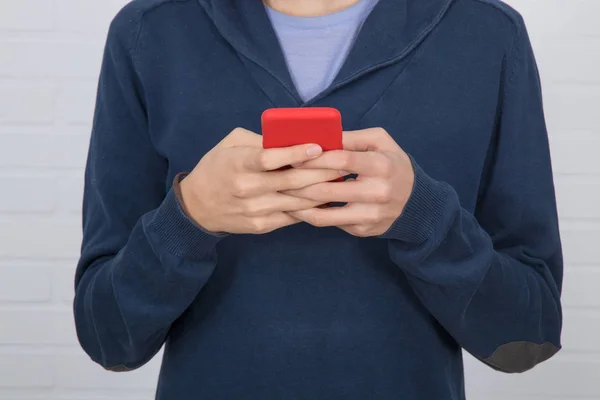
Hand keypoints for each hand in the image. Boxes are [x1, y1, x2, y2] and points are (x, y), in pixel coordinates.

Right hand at [180, 128, 343, 233]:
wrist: (197, 207)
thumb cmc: (217, 168)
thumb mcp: (230, 144)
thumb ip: (259, 141)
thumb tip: (292, 137)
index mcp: (238, 164)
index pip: (269, 158)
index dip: (295, 153)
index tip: (318, 147)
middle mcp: (247, 189)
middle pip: (291, 181)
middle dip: (321, 172)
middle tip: (343, 163)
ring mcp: (256, 210)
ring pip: (297, 201)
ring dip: (322, 191)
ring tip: (341, 179)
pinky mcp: (262, 226)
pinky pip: (293, 216)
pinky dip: (311, 207)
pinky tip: (326, 198)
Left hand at [284, 128, 414, 236]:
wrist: (416, 202)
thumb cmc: (393, 164)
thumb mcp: (381, 142)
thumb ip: (352, 138)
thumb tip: (320, 137)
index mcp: (382, 165)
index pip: (341, 161)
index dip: (314, 159)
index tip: (293, 158)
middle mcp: (377, 193)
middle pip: (328, 190)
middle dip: (299, 185)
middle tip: (279, 179)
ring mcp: (370, 216)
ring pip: (325, 215)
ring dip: (299, 206)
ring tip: (282, 197)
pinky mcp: (364, 230)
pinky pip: (332, 224)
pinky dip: (313, 216)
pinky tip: (299, 207)